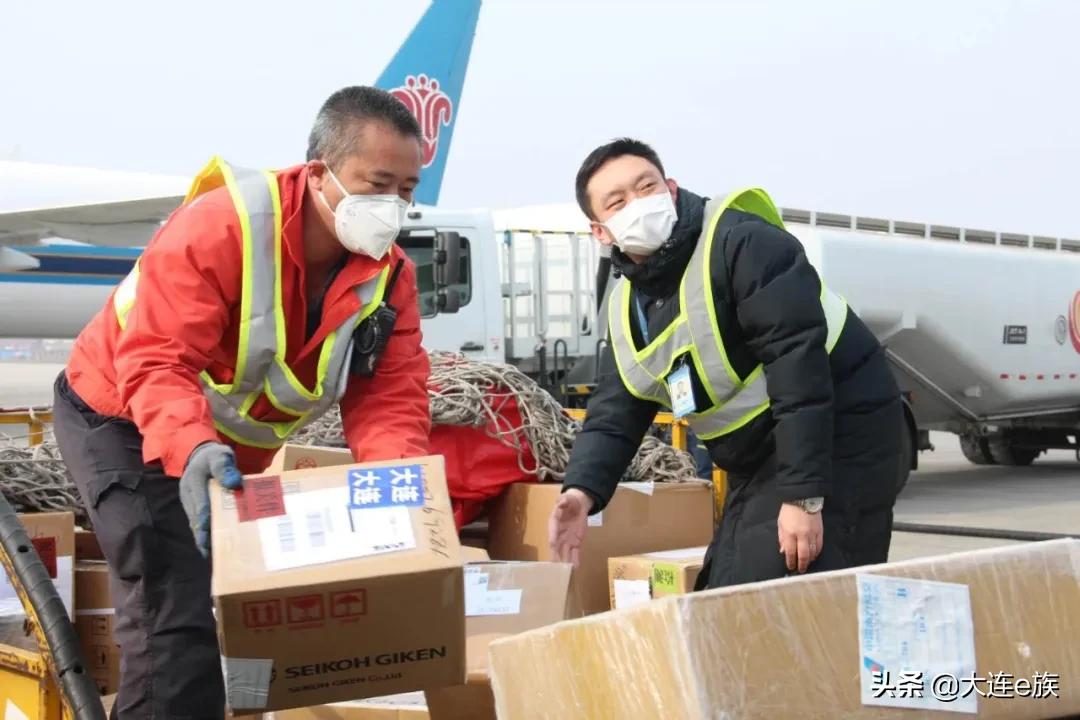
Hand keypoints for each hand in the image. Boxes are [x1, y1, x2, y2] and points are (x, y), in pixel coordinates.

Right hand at [179, 441, 242, 557]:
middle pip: (196, 518)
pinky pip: (199, 522)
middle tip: (212, 552)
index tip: (209, 535)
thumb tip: (234, 482)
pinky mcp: (194, 507)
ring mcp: (190, 502)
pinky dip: (205, 533)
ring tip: (214, 555)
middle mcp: (188, 494)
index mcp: (194, 481)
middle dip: (203, 535)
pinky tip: (214, 546)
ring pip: (196, 523)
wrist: (202, 456)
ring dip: (204, 537)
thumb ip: (226, 467)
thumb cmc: (214, 457)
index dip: (205, 520)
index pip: (200, 503)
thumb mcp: (221, 456)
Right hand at [548, 488, 591, 567]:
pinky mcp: (576, 543)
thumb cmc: (570, 501)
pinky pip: (575, 552)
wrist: (578, 506)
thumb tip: (560, 502)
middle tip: (555, 565)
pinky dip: (575, 560)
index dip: (553, 538)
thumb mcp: (567, 498)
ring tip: (565, 571)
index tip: (552, 545)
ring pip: (565, 552)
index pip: (552, 532)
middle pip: (557, 546)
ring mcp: (567, 539)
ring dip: (565, 561)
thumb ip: (564, 500)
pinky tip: (576, 567)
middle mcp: (559, 534)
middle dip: (556, 556)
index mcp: (554, 522)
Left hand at [777, 502, 822, 573]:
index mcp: (790, 532)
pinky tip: (814, 555)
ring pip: (813, 552)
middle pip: (803, 555)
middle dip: (801, 565)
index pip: (790, 552)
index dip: (790, 562)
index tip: (790, 566)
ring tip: (806, 563)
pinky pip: (819, 545)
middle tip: (800, 570)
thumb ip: (782, 538)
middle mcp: (801, 534)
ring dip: (809, 560)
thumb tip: (784, 551)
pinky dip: (817, 552)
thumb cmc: (789, 510)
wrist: (803, 498)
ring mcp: (812, 533)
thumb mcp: (781, 523)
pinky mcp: (820, 531)